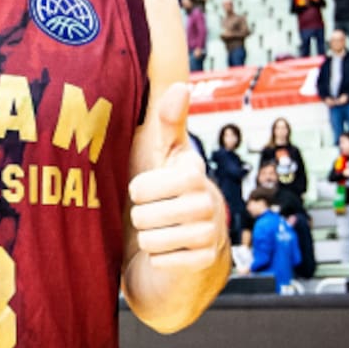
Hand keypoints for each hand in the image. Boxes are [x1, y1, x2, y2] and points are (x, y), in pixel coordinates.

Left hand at [128, 84, 223, 272]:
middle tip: (150, 215)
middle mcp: (208, 199)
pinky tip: (167, 253)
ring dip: (146, 239)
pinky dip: (156, 260)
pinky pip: (161, 261)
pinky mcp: (205, 260)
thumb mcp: (159, 155)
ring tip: (157, 232)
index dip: (138, 190)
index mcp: (193, 171)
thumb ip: (167, 122)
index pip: (145, 185)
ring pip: (150, 239)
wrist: (179, 247)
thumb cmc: (161, 195)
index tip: (144, 189)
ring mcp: (210, 231)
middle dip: (138, 218)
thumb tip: (181, 86)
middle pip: (144, 214)